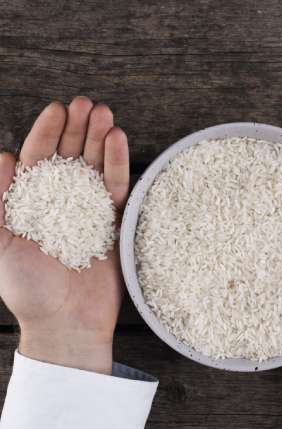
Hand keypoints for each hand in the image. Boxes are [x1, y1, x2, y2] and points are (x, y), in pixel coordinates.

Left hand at [0, 97, 128, 373]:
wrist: (67, 322)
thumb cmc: (28, 289)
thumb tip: (2, 157)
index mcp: (32, 204)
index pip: (40, 160)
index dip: (48, 133)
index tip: (58, 109)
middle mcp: (63, 204)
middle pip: (72, 158)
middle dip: (79, 129)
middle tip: (88, 104)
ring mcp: (91, 213)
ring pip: (97, 168)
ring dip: (101, 140)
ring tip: (106, 114)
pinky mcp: (115, 225)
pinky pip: (118, 190)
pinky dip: (119, 165)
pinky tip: (119, 142)